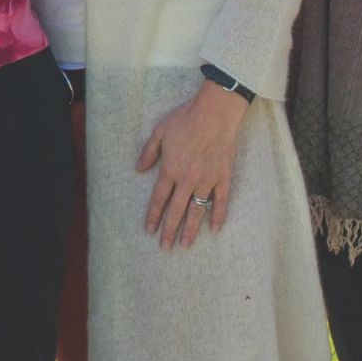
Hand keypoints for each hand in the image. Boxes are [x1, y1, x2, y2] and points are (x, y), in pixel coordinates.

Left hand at [135, 82, 245, 250]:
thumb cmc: (185, 119)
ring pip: (197, 211)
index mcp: (170, 169)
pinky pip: (221, 201)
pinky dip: (218, 216)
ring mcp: (207, 180)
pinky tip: (214, 230)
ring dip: (190, 229)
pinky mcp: (223, 177)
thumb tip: (138, 169)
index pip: (159, 199)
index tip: (150, 230)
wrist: (215, 112)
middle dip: (169, 230)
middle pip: (176, 210)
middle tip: (164, 247)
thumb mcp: (159, 131)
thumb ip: (148, 152)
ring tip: (185, 245)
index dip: (153, 215)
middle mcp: (187, 179)